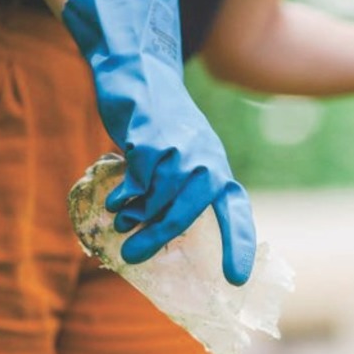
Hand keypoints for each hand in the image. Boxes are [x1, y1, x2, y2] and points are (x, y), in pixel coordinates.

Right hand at [63, 0, 254, 283]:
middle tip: (136, 257)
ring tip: (122, 226)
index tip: (236, 279)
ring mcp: (180, 151)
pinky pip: (138, 180)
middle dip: (159, 237)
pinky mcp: (152, 140)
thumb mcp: (184, 158)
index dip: (239, 246)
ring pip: (158, 198)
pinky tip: (115, 202)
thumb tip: (161, 234)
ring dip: (136, 216)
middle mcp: (206, 162)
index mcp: (218, 170)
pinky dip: (124, 194)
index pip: (236, 213)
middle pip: (186, 213)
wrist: (142, 74)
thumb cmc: (162, 126)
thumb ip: (179, 194)